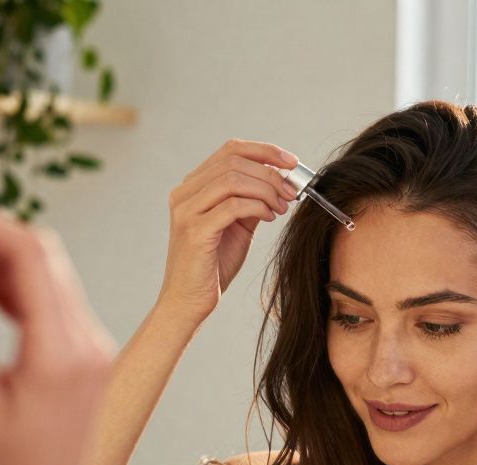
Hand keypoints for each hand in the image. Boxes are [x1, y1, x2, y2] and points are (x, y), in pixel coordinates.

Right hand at [160, 139, 299, 324]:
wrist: (188, 302)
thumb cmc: (213, 265)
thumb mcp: (237, 225)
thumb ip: (252, 200)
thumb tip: (282, 180)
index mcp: (193, 187)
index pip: (230, 150)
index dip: (264, 151)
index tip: (291, 162)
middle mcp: (184, 193)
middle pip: (234, 161)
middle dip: (270, 173)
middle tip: (292, 191)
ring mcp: (186, 211)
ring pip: (233, 180)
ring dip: (266, 190)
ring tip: (283, 207)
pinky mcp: (195, 231)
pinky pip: (232, 206)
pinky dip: (257, 207)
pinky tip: (270, 217)